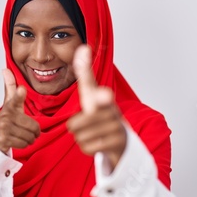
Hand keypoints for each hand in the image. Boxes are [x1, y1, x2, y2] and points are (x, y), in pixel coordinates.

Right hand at [0, 69, 40, 153]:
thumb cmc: (6, 119)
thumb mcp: (9, 103)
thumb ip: (10, 87)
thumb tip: (5, 70)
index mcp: (10, 106)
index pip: (16, 99)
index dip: (19, 94)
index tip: (21, 90)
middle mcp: (6, 116)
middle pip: (33, 126)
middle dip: (35, 132)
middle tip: (29, 131)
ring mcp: (4, 128)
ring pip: (29, 136)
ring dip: (30, 139)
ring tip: (23, 136)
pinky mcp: (3, 139)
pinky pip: (24, 144)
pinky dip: (25, 145)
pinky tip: (18, 141)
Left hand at [67, 45, 126, 168]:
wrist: (121, 139)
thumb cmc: (102, 113)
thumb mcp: (91, 94)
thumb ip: (86, 74)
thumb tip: (83, 48)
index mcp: (103, 97)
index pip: (95, 92)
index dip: (99, 95)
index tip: (104, 95)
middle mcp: (112, 110)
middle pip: (76, 123)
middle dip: (75, 126)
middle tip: (86, 124)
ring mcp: (116, 127)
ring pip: (80, 137)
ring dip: (82, 138)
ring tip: (94, 133)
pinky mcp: (117, 143)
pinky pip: (88, 148)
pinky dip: (88, 147)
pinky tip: (99, 143)